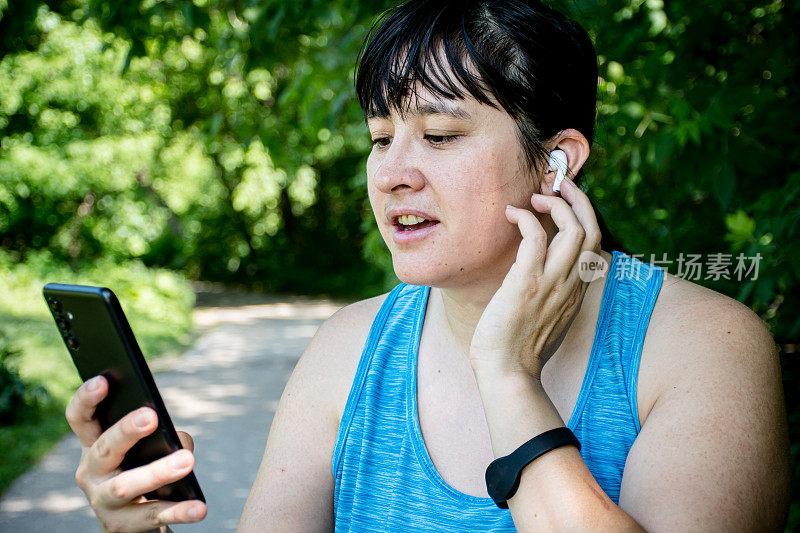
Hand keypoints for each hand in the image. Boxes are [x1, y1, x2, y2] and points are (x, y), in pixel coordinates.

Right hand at [65, 375, 206, 532]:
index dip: (87, 399)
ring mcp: (103, 502)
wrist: (130, 522)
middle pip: (104, 448)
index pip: (80, 418)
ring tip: (187, 461)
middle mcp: (90, 472)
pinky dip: (179, 511)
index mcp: (92, 445)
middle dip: (126, 430)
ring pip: (125, 486)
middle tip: (152, 415)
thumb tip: (178, 442)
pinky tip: (199, 508)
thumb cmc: (138, 468)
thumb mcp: (143, 449)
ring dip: (157, 472)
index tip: (103, 380)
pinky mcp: (122, 526)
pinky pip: (153, 516)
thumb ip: (159, 437)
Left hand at [469, 177, 601, 378]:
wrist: (507, 374)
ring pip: (573, 228)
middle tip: (557, 185)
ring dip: (556, 203)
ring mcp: (552, 283)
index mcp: (576, 291)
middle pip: (592, 229)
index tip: (565, 204)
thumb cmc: (517, 349)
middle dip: (578, 199)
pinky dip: (525, 217)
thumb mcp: (544, 318)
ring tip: (535, 196)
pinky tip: (510, 214)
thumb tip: (536, 280)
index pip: (594, 244)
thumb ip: (549, 296)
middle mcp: (571, 284)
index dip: (584, 217)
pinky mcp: (527, 282)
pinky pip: (536, 235)